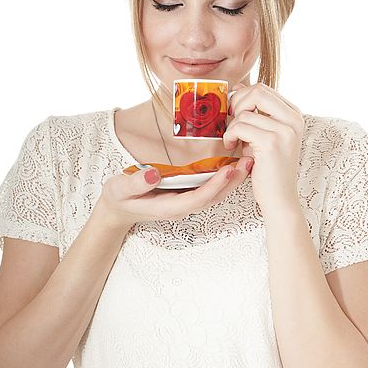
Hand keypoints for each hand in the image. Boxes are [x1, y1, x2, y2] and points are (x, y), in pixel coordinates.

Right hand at [97, 155, 253, 232]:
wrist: (118, 208)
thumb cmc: (119, 198)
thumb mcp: (120, 189)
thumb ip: (135, 183)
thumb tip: (153, 173)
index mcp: (171, 207)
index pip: (199, 198)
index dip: (216, 186)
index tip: (229, 170)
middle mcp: (184, 205)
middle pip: (215, 196)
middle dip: (234, 181)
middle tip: (250, 161)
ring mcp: (187, 200)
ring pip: (216, 191)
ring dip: (234, 178)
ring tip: (249, 159)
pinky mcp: (188, 192)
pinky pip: (211, 185)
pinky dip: (225, 174)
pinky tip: (235, 160)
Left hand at [224, 82, 303, 210]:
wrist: (279, 198)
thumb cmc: (268, 167)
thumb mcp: (264, 134)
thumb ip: (256, 112)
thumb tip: (238, 87)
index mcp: (294, 115)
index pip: (263, 88)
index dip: (242, 97)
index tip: (234, 115)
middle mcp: (294, 119)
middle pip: (257, 91)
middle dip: (237, 104)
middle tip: (230, 123)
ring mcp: (285, 130)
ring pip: (245, 111)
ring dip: (231, 126)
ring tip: (232, 141)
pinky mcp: (272, 143)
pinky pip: (240, 126)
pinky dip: (229, 136)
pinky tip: (231, 148)